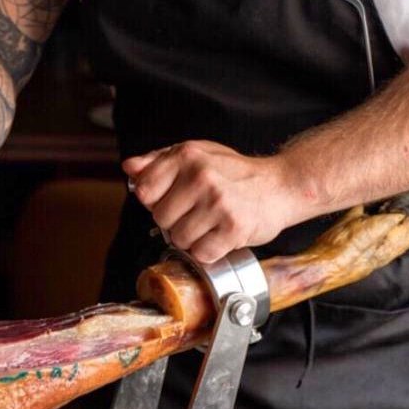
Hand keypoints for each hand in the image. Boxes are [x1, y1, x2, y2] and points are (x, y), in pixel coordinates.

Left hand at [122, 140, 302, 262]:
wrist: (280, 186)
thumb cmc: (234, 172)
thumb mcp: (196, 154)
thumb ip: (159, 161)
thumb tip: (129, 169)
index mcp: (187, 156)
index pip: (143, 189)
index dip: (154, 199)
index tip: (170, 198)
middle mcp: (201, 177)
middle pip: (160, 217)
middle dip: (174, 220)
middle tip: (196, 212)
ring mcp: (218, 203)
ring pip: (178, 239)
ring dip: (192, 238)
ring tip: (209, 223)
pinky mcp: (233, 228)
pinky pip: (201, 254)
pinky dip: (209, 251)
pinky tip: (220, 235)